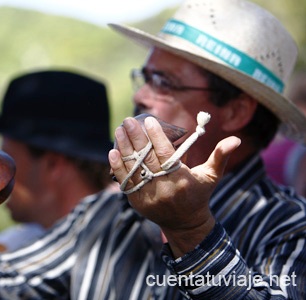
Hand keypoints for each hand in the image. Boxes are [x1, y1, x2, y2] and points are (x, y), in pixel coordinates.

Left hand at [109, 116, 239, 256]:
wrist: (185, 223)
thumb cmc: (198, 194)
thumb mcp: (211, 176)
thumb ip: (220, 156)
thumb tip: (235, 139)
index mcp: (181, 180)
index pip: (166, 155)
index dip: (157, 137)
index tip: (150, 121)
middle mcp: (163, 188)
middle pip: (146, 159)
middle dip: (136, 137)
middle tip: (129, 120)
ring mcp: (148, 196)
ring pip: (132, 168)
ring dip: (124, 147)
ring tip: (120, 129)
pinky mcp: (137, 201)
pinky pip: (125, 181)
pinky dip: (117, 166)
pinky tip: (113, 151)